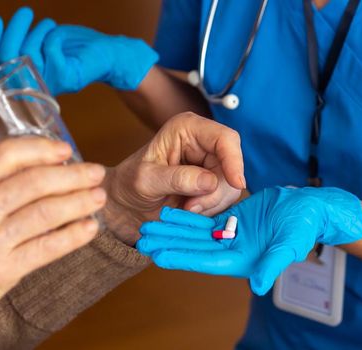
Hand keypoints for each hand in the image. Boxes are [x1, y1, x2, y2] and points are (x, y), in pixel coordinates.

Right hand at [0, 7, 158, 94]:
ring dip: (36, 30)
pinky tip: (56, 34)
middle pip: (5, 56)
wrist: (101, 56)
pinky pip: (49, 49)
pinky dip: (52, 35)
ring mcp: (46, 84)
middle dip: (13, 29)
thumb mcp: (29, 50)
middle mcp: (28, 88)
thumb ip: (4, 57)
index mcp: (15, 83)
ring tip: (46, 23)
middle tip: (24, 12)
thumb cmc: (65, 52)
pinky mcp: (65, 77)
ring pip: (27, 51)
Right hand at [0, 138, 105, 348]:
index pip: (9, 154)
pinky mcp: (3, 268)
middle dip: (73, 175)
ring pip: (47, 212)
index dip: (43, 148)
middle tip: (95, 173)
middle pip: (36, 181)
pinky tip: (89, 228)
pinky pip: (48, 247)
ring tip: (98, 198)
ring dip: (79, 202)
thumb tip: (41, 168)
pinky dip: (74, 236)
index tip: (66, 150)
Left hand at [102, 113, 246, 244]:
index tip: (236, 184)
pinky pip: (224, 199)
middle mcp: (202, 142)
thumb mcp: (147, 181)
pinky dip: (210, 210)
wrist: (125, 204)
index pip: (225, 138)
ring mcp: (209, 163)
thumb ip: (177, 179)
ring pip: (230, 186)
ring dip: (211, 204)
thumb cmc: (129, 184)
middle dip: (214, 192)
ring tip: (185, 209)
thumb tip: (210, 181)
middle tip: (190, 208)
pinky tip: (190, 211)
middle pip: (231, 166)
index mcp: (186, 128)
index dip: (234, 160)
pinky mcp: (212, 183)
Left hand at [136, 187, 361, 294]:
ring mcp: (229, 236)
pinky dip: (186, 217)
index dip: (181, 258)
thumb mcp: (289, 245)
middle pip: (192, 248)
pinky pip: (203, 220)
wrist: (311, 209)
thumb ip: (272, 265)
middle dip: (168, 244)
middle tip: (141, 240)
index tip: (158, 256)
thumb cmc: (303, 227)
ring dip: (172, 231)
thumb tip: (259, 286)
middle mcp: (230, 250)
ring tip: (148, 227)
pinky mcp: (231, 221)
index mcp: (241, 260)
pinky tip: (168, 214)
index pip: (204, 260)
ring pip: (194, 234)